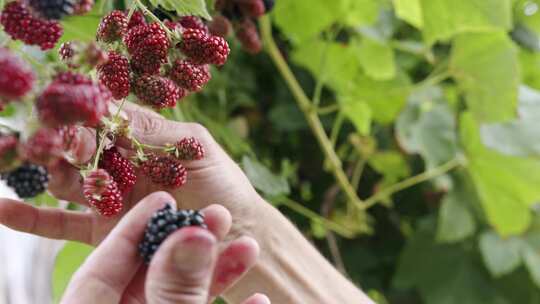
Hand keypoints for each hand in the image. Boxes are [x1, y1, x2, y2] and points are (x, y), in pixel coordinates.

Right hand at [0, 102, 261, 245]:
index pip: (101, 118)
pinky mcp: (103, 231)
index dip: (82, 115)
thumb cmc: (223, 186)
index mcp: (142, 137)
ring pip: (65, 181)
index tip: (68, 117)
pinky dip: (32, 217)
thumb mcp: (194, 148)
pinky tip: (5, 209)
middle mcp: (120, 164)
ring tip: (32, 165)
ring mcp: (109, 197)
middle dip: (60, 142)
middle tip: (48, 143)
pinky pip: (61, 224)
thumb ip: (153, 131)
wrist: (235, 235)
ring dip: (46, 172)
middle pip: (77, 148)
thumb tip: (107, 110)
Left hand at [59, 191, 265, 303]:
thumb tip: (192, 235)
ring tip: (249, 247)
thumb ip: (172, 284)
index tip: (165, 198)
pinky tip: (259, 299)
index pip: (103, 260)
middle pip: (151, 270)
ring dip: (218, 271)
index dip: (135, 225)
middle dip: (188, 240)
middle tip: (217, 214)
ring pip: (183, 291)